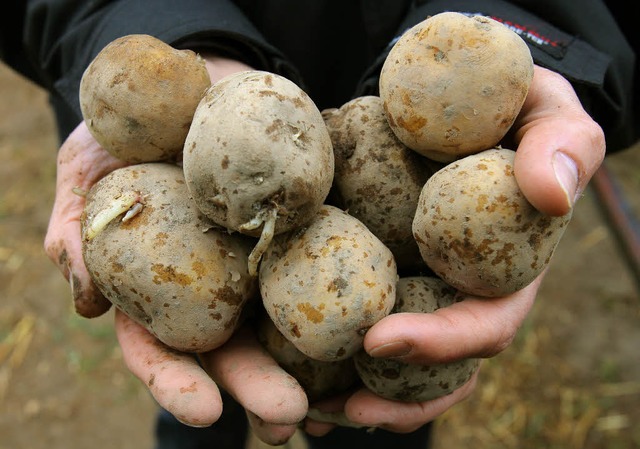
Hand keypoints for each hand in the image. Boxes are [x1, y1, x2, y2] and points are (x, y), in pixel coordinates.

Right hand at [44, 54, 308, 444]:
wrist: (192, 79)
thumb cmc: (127, 127)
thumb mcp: (86, 169)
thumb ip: (77, 231)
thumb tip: (88, 301)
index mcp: (160, 286)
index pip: (162, 347)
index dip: (177, 383)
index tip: (204, 411)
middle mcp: (215, 284)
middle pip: (233, 348)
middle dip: (256, 385)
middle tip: (285, 418)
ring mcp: (263, 258)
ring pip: (285, 318)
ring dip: (310, 363)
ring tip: (334, 402)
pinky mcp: (304, 225)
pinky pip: (326, 262)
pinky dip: (344, 298)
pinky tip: (372, 331)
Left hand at [305, 66, 605, 433]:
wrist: (470, 100)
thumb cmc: (515, 107)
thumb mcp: (548, 112)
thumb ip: (560, 145)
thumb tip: (549, 193)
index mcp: (507, 271)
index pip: (484, 324)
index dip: (442, 342)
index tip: (381, 340)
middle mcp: (463, 290)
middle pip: (439, 364)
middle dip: (396, 396)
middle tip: (342, 411)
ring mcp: (424, 283)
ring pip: (400, 356)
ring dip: (360, 389)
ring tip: (310, 414)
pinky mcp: (387, 264)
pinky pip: (360, 305)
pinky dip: (333, 338)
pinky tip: (289, 354)